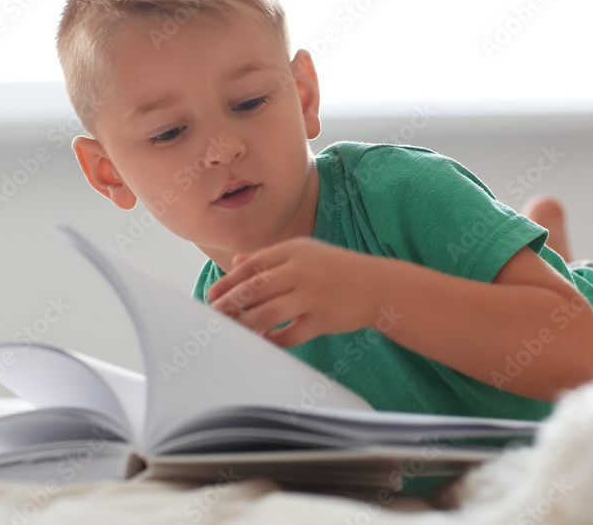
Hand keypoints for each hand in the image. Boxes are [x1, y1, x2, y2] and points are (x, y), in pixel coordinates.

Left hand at [207, 237, 380, 347]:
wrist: (378, 285)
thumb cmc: (338, 269)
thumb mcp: (305, 252)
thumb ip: (270, 257)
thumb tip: (236, 262)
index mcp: (293, 251)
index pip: (251, 266)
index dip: (228, 282)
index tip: (213, 295)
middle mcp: (300, 271)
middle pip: (254, 289)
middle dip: (228, 303)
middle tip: (214, 315)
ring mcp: (311, 296)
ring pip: (266, 314)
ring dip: (244, 324)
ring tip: (232, 330)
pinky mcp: (322, 320)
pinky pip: (289, 335)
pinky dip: (273, 339)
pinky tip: (264, 340)